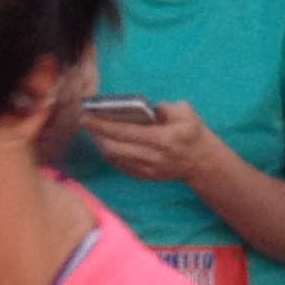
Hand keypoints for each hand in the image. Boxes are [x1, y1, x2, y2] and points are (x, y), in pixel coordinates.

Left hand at [82, 100, 215, 189]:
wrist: (200, 161)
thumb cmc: (190, 132)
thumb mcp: (186, 113)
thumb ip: (169, 109)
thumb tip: (154, 108)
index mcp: (162, 139)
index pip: (126, 132)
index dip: (104, 124)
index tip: (88, 115)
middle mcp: (153, 157)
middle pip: (115, 148)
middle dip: (97, 134)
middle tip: (85, 121)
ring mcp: (148, 169)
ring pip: (114, 158)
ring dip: (100, 144)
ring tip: (92, 131)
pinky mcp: (144, 176)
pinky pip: (120, 166)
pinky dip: (110, 154)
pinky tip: (104, 142)